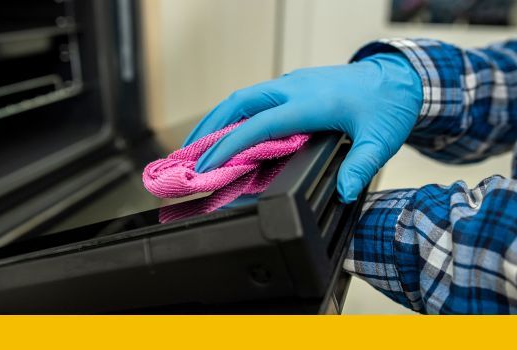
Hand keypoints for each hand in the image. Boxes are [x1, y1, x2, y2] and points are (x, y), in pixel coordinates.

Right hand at [183, 53, 422, 202]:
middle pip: (238, 103)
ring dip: (217, 118)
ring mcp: (292, 84)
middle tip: (187, 154)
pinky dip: (234, 114)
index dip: (228, 145)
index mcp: (310, 102)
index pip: (257, 124)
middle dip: (208, 128)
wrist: (399, 77)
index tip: (206, 165)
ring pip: (243, 97)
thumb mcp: (381, 140)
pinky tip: (229, 130)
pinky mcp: (293, 86)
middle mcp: (294, 88)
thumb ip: (360, 166)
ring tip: (197, 144)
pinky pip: (254, 97)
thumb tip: (344, 192)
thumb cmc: (388, 105)